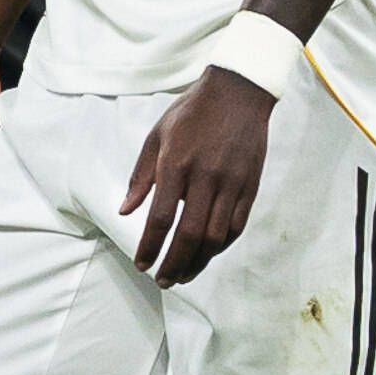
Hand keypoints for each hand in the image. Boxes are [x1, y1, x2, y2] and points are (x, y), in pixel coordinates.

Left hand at [120, 68, 274, 283]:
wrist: (238, 92)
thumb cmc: (191, 113)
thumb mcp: (156, 136)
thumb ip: (141, 176)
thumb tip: (125, 211)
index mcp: (176, 163)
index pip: (161, 218)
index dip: (150, 247)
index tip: (141, 264)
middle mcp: (205, 177)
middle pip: (190, 235)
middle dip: (174, 264)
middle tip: (163, 281)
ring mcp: (231, 183)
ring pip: (216, 237)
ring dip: (198, 262)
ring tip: (184, 275)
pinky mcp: (250, 186)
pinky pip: (236, 226)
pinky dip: (221, 246)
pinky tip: (207, 255)